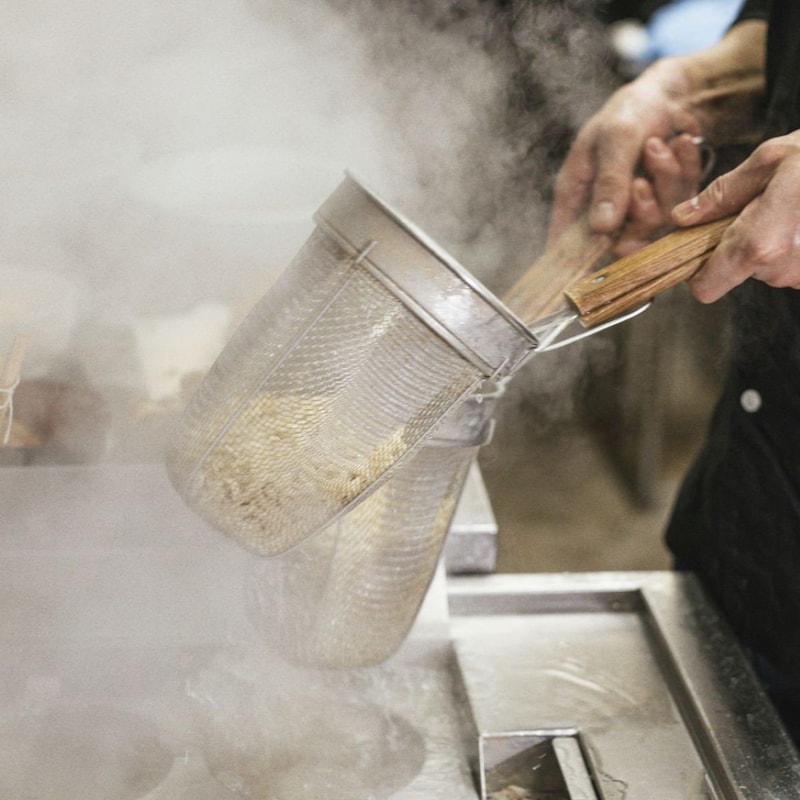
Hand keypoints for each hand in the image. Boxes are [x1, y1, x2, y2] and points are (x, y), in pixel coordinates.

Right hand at [549, 58, 702, 244]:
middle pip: (622, 244)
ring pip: (658, 222)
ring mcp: (638, 211)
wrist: (671, 94)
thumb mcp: (616, 138)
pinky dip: (685, 169)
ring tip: (660, 145)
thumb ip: (609, 182)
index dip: (578, 262)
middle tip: (641, 179)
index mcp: (575, 198)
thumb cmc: (630, 111)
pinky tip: (680, 144)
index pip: (567, 247)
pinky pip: (683, 202)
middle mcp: (604, 212)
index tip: (598, 263)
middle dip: (640, 210)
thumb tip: (602, 227)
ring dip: (665, 179)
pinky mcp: (668, 203)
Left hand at [672, 131, 799, 301]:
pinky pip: (798, 266)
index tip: (703, 253)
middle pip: (740, 272)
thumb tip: (683, 216)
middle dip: (744, 243)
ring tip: (797, 209)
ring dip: (776, 243)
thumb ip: (721, 195)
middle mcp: (782, 268)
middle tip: (765, 208)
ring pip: (771, 268)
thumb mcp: (769, 161)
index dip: (700, 272)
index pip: (707, 287)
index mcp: (758, 244)